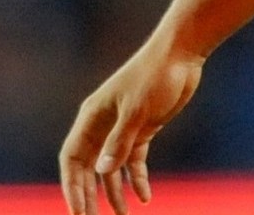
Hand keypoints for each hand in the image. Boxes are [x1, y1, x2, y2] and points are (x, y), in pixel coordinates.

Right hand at [59, 37, 204, 213]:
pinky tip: (146, 196)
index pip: (72, 159)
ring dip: (114, 192)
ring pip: (111, 168)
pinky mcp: (143, 129)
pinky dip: (137, 179)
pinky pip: (134, 161)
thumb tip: (101, 172)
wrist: (181, 54)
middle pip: (88, 168)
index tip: (78, 211)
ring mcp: (122, 128)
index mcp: (91, 118)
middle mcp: (102, 125)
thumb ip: (119, 141)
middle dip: (89, 195)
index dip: (72, 186)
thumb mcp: (137, 110)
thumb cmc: (155, 75)